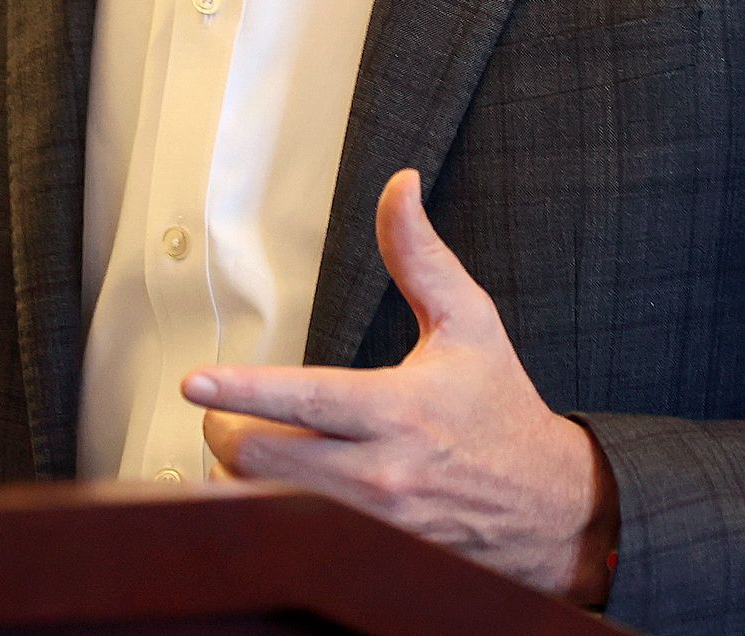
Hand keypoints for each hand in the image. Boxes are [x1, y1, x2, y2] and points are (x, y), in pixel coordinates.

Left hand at [185, 170, 618, 602]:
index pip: (306, 401)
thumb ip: (420, 256)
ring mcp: (372, 524)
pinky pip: (292, 538)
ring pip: (266, 504)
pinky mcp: (368, 555)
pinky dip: (268, 513)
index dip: (243, 391)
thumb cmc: (500, 410)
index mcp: (399, 409)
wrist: (549, 507)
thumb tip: (399, 188)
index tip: (196, 382)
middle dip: (227, 431)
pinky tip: (271, 492)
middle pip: (263, 460)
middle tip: (226, 412)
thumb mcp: (469, 322)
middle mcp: (381, 473)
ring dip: (241, 476)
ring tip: (248, 450)